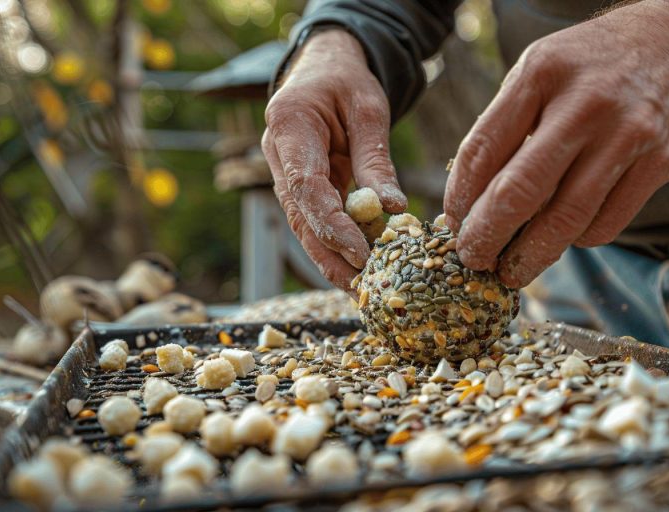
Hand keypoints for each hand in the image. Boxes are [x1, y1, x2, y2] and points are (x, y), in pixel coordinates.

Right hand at [263, 29, 406, 291]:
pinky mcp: (299, 187)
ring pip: (303, 225)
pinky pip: (314, 220)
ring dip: (330, 258)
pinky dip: (334, 243)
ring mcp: (284, 173)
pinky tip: (356, 267)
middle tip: (360, 287)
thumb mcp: (368, 110)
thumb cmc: (346, 81)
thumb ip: (375, 160)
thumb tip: (391, 209)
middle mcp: (277, 155)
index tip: (360, 252)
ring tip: (360, 288)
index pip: (306, 187)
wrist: (323, 69)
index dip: (331, 224)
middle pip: (299, 217)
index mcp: (289, 126)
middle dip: (329, 255)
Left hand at [444, 0, 668, 287]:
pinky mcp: (661, 162)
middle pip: (520, 192)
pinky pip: (606, 223)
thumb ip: (505, 126)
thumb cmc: (590, 67)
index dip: (460, 197)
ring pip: (565, 219)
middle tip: (473, 259)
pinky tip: (563, 238)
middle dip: (487, 236)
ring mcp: (627, 134)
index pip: (482, 150)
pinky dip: (577, 240)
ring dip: (530, 255)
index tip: (453, 222)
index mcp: (540, 74)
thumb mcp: (539, 72)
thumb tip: (469, 202)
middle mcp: (584, 103)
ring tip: (511, 270)